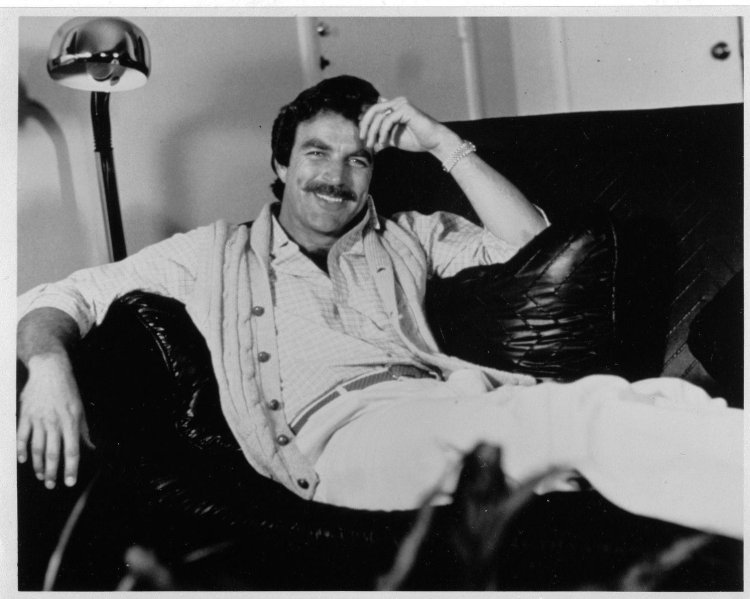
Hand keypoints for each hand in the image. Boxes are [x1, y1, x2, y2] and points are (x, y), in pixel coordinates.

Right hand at [17, 353, 91, 488]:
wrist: (50, 370)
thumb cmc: (68, 390)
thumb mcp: (80, 409)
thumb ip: (84, 430)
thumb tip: (91, 447)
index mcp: (71, 420)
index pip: (72, 450)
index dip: (71, 468)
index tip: (70, 482)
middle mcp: (55, 421)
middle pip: (53, 453)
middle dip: (52, 472)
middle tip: (51, 485)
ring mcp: (38, 419)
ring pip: (37, 448)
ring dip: (37, 465)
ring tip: (40, 476)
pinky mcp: (26, 415)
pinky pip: (22, 436)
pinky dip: (22, 450)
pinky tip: (23, 461)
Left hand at [358, 96, 461, 159]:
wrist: (434, 142)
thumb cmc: (416, 140)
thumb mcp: (393, 139)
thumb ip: (382, 136)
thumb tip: (368, 140)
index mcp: (394, 107)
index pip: (374, 110)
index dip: (365, 122)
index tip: (362, 137)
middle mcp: (397, 102)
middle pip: (373, 110)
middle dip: (366, 126)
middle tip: (363, 140)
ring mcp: (402, 104)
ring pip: (379, 115)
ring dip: (373, 131)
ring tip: (372, 145)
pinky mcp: (406, 109)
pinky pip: (388, 119)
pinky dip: (382, 132)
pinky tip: (382, 142)